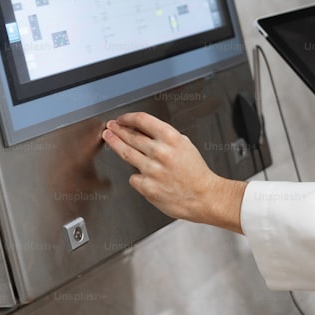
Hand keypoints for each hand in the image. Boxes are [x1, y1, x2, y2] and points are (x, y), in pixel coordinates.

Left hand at [101, 112, 246, 233]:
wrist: (205, 196)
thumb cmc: (195, 172)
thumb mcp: (183, 144)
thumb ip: (163, 137)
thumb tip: (142, 131)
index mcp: (171, 138)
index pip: (142, 120)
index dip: (128, 118)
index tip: (122, 119)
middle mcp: (160, 152)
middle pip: (130, 136)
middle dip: (117, 130)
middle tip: (110, 128)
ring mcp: (152, 170)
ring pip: (126, 153)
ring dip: (115, 144)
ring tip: (109, 138)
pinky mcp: (147, 187)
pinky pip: (133, 177)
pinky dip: (136, 175)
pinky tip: (143, 175)